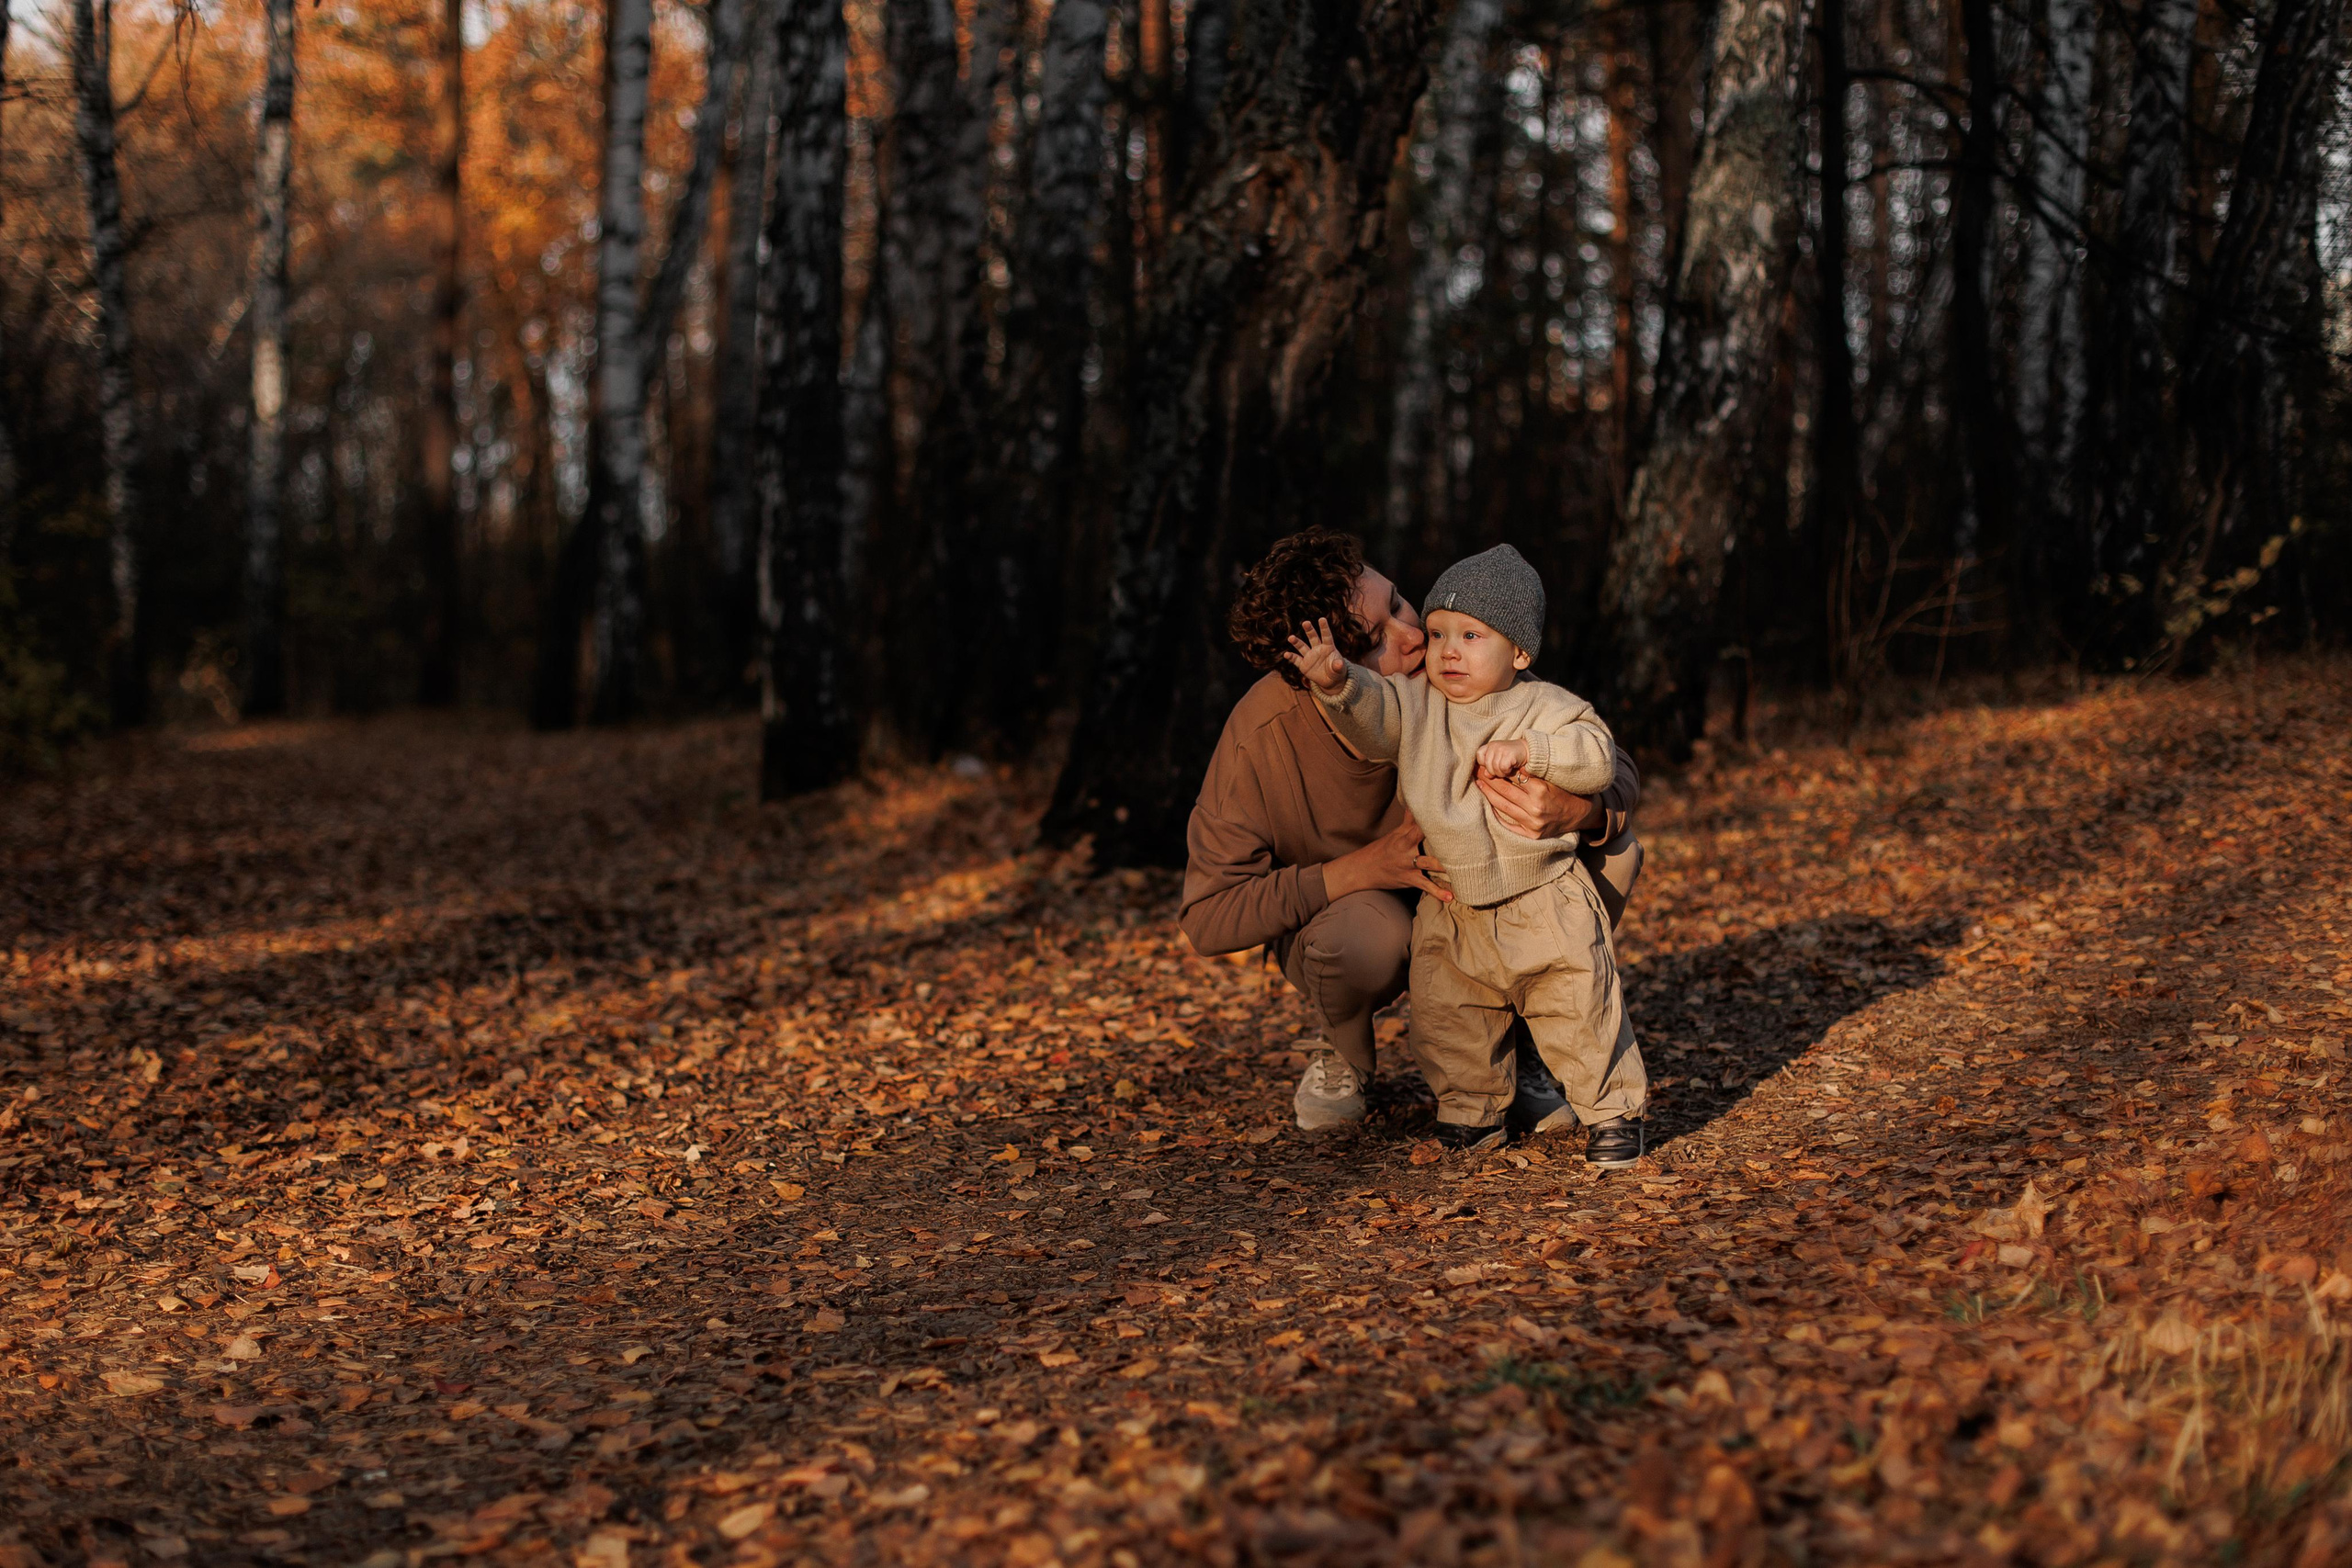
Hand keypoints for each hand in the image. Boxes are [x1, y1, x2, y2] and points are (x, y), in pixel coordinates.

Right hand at [1284, 617, 1346, 691]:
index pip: (1326, 636)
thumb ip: (1338, 666)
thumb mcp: (1339, 669)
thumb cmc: (1336, 671)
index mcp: (1328, 647)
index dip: (1324, 628)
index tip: (1322, 619)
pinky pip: (1296, 659)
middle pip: (1313, 637)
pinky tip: (1286, 654)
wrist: (1330, 681)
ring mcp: (1310, 656)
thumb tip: (1339, 664)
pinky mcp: (1303, 664)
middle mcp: (1318, 649)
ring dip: (1296, 642)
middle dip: (1309, 630)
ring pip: (1302, 646)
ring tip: (1291, 637)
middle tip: (1306, 623)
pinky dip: (1291, 657)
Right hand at [1322, 811, 1453, 901]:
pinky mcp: (1409, 879)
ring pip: (1429, 864)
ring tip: (1463, 869)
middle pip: (1426, 841)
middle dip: (1443, 841)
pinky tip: (1450, 896)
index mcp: (1405, 835)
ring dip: (1444, 867)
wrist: (1364, 869)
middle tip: (1464, 839)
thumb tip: (1415, 801)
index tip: (1451, 813)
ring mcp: (1408, 865)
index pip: (1421, 824)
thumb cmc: (1383, 849)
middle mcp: (1407, 849)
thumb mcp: (1395, 833)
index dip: (1434, 819)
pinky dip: (1437, 892)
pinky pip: (1425, 886)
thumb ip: (1409, 819)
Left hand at [1475, 738, 1527, 777]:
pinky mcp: (1508, 754)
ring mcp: (1501, 749)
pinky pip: (1502, 768)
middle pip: (1487, 765)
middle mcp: (1494, 745)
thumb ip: (1490, 767)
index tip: (1494, 766)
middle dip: (1494, 772)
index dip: (1485, 764)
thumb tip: (1485, 775)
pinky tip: (1511, 769)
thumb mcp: (1499, 761)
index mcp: (1489, 746)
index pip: (1479, 756)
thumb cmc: (1512, 758)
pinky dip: (1506, 772)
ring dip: (1501, 773)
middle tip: (1503, 770)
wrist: (1529, 751)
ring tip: (1507, 770)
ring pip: (1494, 768)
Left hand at [1478, 771, 1604, 840]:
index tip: (1487, 762)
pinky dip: (1496, 812)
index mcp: (1541, 790)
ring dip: (1488, 793)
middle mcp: (1535, 807)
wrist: (1582, 814)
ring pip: (1502, 805)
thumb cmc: (1567, 790)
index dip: (1498, 768)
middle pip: (1504, 790)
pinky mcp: (1531, 834)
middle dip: (1488, 778)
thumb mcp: (1553, 777)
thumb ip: (1533, 771)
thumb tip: (1509, 761)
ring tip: (1479, 782)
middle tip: (1477, 769)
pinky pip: (1507, 822)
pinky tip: (1488, 801)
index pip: (1512, 776)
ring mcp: (1532, 823)